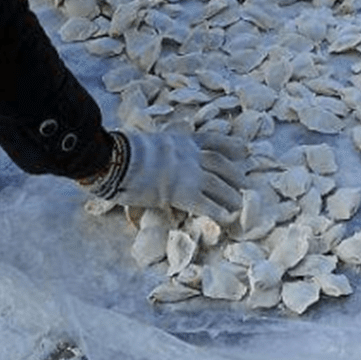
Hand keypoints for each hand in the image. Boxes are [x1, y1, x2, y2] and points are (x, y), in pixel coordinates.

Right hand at [97, 130, 246, 220]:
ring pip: (219, 184)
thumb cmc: (120, 154)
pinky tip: (227, 219)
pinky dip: (219, 211)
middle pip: (220, 163)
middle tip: (245, 184)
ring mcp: (188, 173)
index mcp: (180, 140)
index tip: (243, 149)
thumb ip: (159, 152)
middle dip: (235, 173)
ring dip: (231, 195)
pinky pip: (207, 204)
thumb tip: (154, 161)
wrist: (114, 159)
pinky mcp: (183, 193)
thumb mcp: (147, 145)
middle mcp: (189, 154)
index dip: (229, 145)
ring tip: (240, 205)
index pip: (210, 141)